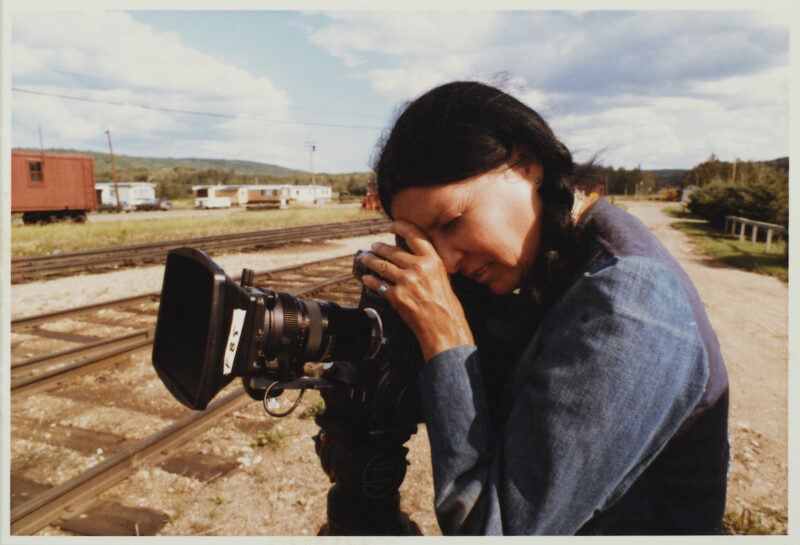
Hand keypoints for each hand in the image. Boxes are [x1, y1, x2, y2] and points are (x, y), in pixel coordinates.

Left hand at [359, 220, 473, 360]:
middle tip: (373, 246)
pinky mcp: (397, 297)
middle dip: (379, 247)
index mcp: (432, 260)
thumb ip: (427, 264)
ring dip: (370, 261)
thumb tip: (409, 255)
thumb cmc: (445, 304)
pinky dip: (370, 281)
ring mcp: (407, 282)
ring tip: (365, 258)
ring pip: (382, 266)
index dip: (400, 227)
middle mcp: (419, 268)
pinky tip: (366, 278)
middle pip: (393, 251)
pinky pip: (378, 285)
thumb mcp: (442, 277)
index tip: (392, 225)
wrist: (444, 325)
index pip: (414, 235)